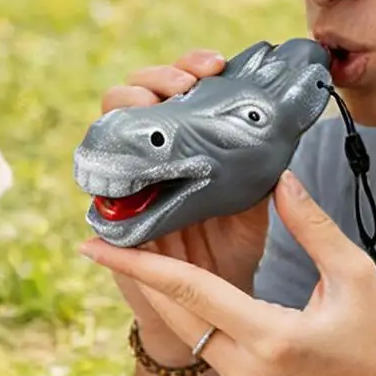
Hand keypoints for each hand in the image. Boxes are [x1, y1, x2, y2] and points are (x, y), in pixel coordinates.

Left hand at [82, 171, 375, 375]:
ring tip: (130, 247)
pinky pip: (200, 338)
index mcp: (270, 338)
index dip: (138, 264)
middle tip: (100, 234)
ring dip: (158, 289)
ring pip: (183, 326)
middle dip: (135, 273)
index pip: (190, 292)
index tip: (94, 244)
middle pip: (173, 311)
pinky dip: (183, 306)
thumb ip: (313, 227)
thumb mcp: (354, 275)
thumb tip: (279, 179)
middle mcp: (245, 366)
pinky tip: (170, 277)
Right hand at [94, 50, 268, 354]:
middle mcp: (151, 154)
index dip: (188, 66)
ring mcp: (126, 182)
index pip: (176, 85)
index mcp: (187, 141)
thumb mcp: (253, 201)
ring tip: (155, 109)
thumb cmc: (232, 250)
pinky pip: (95, 183)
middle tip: (185, 86)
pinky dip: (104, 165)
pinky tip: (124, 153)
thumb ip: (261, 167)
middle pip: (135, 94)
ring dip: (127, 107)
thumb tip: (281, 126)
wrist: (214, 310)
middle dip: (156, 78)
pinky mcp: (109, 216)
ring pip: (109, 125)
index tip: (216, 66)